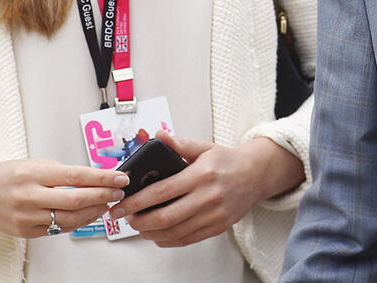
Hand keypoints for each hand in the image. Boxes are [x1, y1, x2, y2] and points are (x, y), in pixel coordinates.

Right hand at [0, 158, 128, 238]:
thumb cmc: (10, 175)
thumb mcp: (36, 163)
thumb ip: (64, 172)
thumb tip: (95, 177)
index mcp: (34, 174)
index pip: (76, 176)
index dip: (102, 177)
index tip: (120, 177)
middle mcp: (29, 196)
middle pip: (75, 200)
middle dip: (103, 196)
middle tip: (118, 192)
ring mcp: (27, 216)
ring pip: (69, 219)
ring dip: (94, 212)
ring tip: (107, 203)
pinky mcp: (26, 232)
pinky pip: (58, 229)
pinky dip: (77, 222)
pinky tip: (89, 214)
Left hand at [112, 131, 303, 247]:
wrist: (255, 175)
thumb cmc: (226, 161)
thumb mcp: (204, 147)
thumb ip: (179, 144)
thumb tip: (158, 135)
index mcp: (201, 174)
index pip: (162, 191)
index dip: (137, 201)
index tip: (121, 205)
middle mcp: (208, 196)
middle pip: (166, 217)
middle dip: (140, 221)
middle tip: (126, 218)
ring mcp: (214, 215)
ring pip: (175, 232)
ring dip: (151, 233)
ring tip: (140, 227)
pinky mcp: (218, 227)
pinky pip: (188, 239)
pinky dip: (168, 240)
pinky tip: (158, 234)